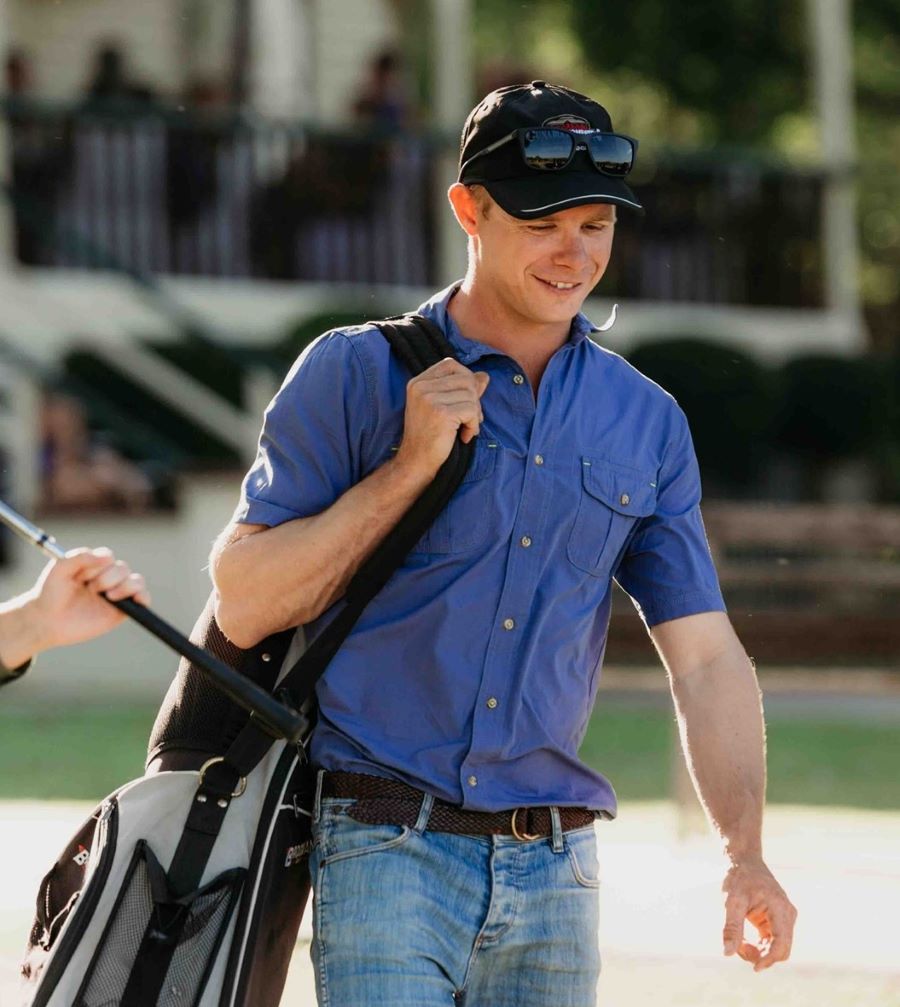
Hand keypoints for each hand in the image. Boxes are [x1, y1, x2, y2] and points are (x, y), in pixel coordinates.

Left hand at [30, 548, 149, 651]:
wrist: (48, 621)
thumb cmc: (51, 594)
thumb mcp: (59, 569)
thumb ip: (80, 556)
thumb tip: (108, 556)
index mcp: (95, 565)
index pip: (108, 556)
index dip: (97, 565)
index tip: (81, 577)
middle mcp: (108, 577)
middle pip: (122, 568)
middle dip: (106, 579)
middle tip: (89, 590)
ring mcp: (117, 593)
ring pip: (136, 581)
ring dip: (123, 587)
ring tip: (108, 597)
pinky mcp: (123, 610)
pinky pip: (143, 599)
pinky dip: (143, 597)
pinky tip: (135, 600)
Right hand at [394, 358, 489, 477]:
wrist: (416, 462)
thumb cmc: (430, 437)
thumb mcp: (443, 408)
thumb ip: (462, 390)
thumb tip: (484, 376)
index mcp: (418, 382)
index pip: (451, 364)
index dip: (466, 380)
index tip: (466, 401)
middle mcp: (421, 387)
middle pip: (465, 379)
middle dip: (474, 399)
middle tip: (470, 419)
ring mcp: (429, 399)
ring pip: (471, 395)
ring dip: (474, 415)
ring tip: (465, 429)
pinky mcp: (441, 413)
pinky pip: (472, 410)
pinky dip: (473, 426)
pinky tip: (464, 436)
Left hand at [722, 858, 796, 970]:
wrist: (743, 862)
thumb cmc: (737, 879)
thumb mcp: (731, 902)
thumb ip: (731, 928)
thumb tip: (727, 953)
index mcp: (780, 908)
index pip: (781, 943)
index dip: (769, 959)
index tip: (754, 967)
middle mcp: (788, 914)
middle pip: (782, 949)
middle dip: (762, 956)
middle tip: (739, 949)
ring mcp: (785, 919)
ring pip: (777, 948)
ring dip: (759, 952)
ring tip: (738, 943)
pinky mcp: (778, 922)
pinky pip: (772, 942)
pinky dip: (759, 946)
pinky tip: (743, 942)